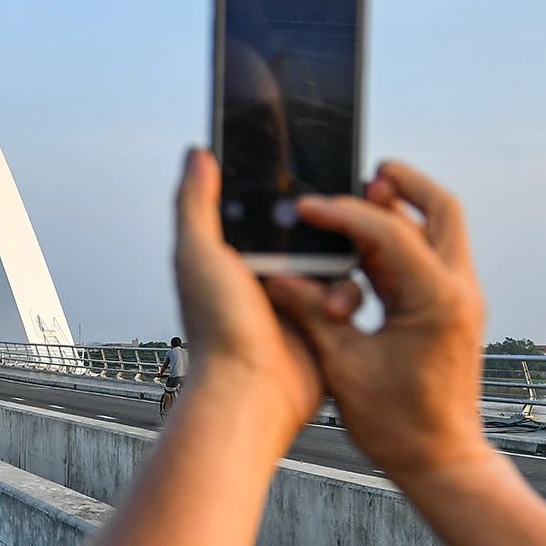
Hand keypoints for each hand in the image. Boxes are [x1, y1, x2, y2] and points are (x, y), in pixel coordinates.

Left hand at [174, 149, 325, 432]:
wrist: (252, 393)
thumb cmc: (217, 328)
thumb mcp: (198, 254)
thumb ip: (196, 202)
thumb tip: (198, 152)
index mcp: (234, 253)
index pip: (264, 206)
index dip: (285, 184)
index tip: (309, 160)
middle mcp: (266, 272)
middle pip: (307, 228)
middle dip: (327, 220)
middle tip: (340, 211)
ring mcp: (298, 298)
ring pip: (335, 258)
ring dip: (339, 262)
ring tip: (323, 278)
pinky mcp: (324, 324)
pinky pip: (349, 294)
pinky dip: (347, 296)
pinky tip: (336, 306)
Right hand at [264, 161, 491, 481]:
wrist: (441, 461)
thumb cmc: (398, 425)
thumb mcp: (345, 365)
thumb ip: (314, 313)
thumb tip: (279, 277)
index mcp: (436, 301)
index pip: (389, 232)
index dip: (342, 213)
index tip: (307, 208)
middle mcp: (458, 292)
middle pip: (442, 209)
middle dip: (405, 184)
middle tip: (366, 171)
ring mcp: (460, 300)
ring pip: (441, 230)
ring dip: (404, 211)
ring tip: (361, 200)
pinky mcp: (451, 311)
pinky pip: (430, 259)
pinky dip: (401, 243)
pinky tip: (363, 248)